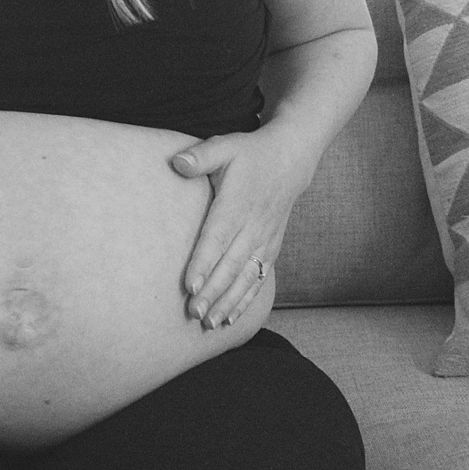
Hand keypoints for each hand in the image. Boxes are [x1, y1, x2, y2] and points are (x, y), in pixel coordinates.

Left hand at [172, 128, 306, 329]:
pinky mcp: (271, 248)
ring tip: (209, 323)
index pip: (217, 238)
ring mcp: (264, 240)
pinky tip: (230, 318)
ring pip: (245, 277)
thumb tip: (177, 162)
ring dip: (228, 302)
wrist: (290, 159)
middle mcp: (253, 226)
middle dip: (213, 292)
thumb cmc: (250, 154)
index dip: (204, 262)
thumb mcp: (225, 146)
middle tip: (193, 313)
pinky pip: (258, 279)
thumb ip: (200, 156)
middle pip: (230, 265)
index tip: (190, 285)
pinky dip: (245, 300)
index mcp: (237, 204)